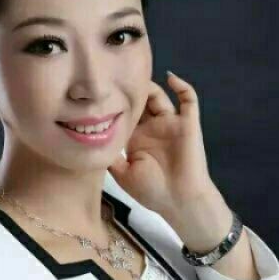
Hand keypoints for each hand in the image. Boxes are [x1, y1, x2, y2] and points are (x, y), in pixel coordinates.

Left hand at [107, 71, 219, 216]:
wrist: (180, 202)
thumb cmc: (151, 191)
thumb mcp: (121, 174)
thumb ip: (108, 155)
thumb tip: (90, 137)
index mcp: (135, 139)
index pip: (123, 114)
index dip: (113, 103)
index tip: (99, 92)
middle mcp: (151, 128)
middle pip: (140, 101)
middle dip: (129, 91)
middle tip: (115, 77)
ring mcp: (170, 124)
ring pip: (159, 96)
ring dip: (148, 86)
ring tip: (135, 77)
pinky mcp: (187, 123)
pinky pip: (188, 99)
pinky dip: (181, 85)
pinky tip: (169, 77)